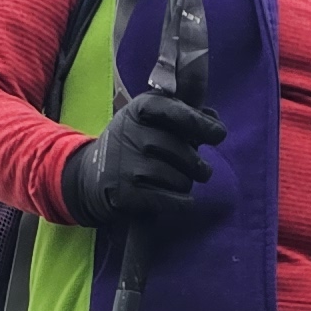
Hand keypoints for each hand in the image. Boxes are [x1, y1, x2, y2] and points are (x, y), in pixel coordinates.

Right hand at [62, 84, 225, 225]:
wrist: (91, 177)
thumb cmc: (134, 145)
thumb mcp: (151, 120)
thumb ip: (184, 116)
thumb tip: (214, 120)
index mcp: (140, 109)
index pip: (174, 110)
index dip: (199, 123)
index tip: (219, 134)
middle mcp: (131, 133)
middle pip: (183, 150)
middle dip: (197, 164)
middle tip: (198, 169)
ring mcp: (127, 164)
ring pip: (180, 178)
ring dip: (185, 183)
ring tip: (175, 181)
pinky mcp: (126, 193)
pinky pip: (172, 200)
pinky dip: (182, 202)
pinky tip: (181, 200)